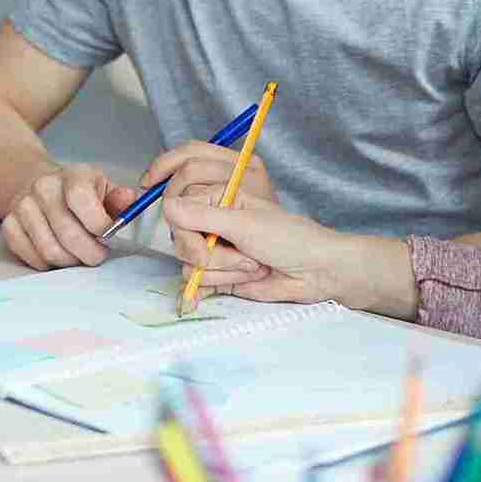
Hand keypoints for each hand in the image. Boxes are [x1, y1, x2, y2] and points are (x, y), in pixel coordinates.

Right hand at [2, 162, 135, 269]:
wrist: (41, 186)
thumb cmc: (79, 193)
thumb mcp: (103, 188)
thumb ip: (119, 198)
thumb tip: (130, 200)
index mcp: (72, 176)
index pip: (81, 198)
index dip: (98, 224)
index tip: (108, 235)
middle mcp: (44, 188)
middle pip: (67, 233)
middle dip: (89, 253)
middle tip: (98, 255)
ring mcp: (23, 206)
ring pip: (49, 250)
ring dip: (70, 260)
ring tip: (79, 255)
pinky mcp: (9, 225)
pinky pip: (30, 256)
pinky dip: (48, 263)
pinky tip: (59, 253)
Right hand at [161, 191, 406, 311]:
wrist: (313, 272)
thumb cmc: (288, 237)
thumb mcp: (245, 223)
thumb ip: (203, 215)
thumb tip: (167, 205)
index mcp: (219, 197)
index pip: (177, 208)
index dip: (185, 227)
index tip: (206, 239)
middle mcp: (212, 221)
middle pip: (179, 238)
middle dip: (210, 254)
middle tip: (243, 252)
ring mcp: (214, 248)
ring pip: (188, 262)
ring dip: (224, 269)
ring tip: (253, 264)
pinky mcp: (217, 273)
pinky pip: (196, 281)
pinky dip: (218, 284)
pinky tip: (241, 279)